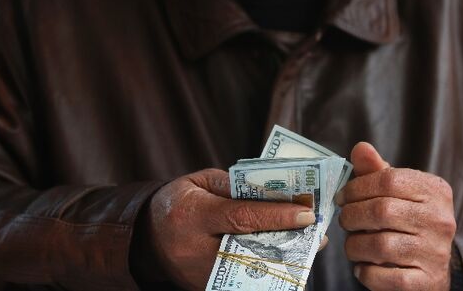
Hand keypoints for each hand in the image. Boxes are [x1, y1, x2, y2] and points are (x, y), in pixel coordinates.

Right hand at [145, 168, 323, 289]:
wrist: (146, 237)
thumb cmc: (178, 202)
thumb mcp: (200, 182)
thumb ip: (234, 186)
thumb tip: (275, 193)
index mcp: (192, 215)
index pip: (241, 217)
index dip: (277, 215)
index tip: (307, 213)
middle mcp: (194, 249)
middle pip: (250, 248)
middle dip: (287, 241)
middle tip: (316, 234)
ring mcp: (198, 275)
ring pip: (249, 271)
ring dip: (282, 260)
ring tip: (306, 248)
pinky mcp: (204, 288)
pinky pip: (240, 282)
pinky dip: (265, 272)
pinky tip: (284, 262)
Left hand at [337, 142, 455, 290]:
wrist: (435, 268)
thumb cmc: (410, 222)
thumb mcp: (399, 193)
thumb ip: (378, 171)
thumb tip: (360, 148)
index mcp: (436, 191)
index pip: (389, 179)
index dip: (357, 187)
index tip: (342, 197)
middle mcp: (441, 220)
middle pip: (382, 211)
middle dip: (352, 216)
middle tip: (344, 221)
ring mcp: (436, 252)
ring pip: (380, 245)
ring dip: (355, 246)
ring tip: (353, 245)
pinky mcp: (427, 282)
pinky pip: (385, 277)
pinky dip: (366, 272)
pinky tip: (364, 266)